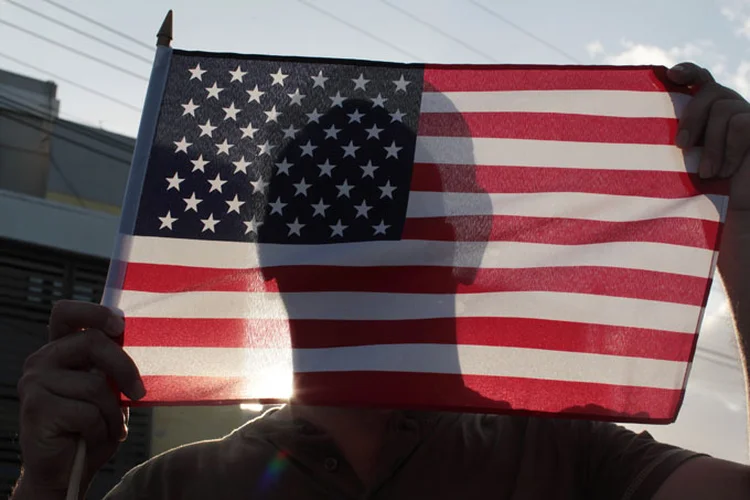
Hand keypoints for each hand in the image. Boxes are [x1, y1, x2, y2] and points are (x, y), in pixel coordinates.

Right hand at [15, 300, 144, 497]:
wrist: (65, 471)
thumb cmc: (91, 427)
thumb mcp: (108, 391)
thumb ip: (113, 367)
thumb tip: (142, 344)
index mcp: (60, 351)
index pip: (66, 313)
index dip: (94, 311)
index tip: (120, 324)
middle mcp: (42, 361)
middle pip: (92, 342)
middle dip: (125, 367)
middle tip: (140, 392)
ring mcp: (35, 383)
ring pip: (95, 384)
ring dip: (113, 412)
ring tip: (108, 426)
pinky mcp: (36, 408)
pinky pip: (87, 412)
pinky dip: (102, 428)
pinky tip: (93, 437)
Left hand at [667, 62, 749, 210]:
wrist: (731, 215)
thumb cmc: (698, 191)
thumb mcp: (680, 160)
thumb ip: (674, 138)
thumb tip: (635, 126)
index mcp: (707, 112)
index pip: (699, 78)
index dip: (687, 71)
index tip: (671, 75)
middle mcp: (729, 109)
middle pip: (709, 91)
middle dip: (692, 116)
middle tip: (681, 146)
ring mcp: (748, 118)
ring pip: (725, 108)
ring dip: (712, 144)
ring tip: (708, 173)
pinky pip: (742, 124)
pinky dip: (730, 149)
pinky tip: (726, 171)